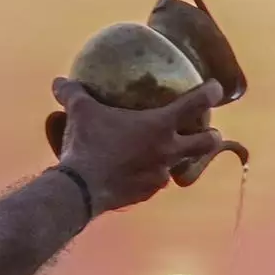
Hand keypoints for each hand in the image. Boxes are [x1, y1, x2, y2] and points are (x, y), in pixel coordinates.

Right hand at [51, 77, 223, 214]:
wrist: (82, 189)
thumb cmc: (88, 144)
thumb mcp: (80, 112)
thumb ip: (73, 93)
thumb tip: (58, 81)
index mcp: (159, 125)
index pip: (196, 104)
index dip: (211, 93)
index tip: (216, 88)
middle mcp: (167, 150)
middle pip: (207, 143)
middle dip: (212, 136)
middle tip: (208, 131)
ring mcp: (160, 174)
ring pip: (181, 166)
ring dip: (179, 159)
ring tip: (168, 154)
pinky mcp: (147, 193)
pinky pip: (157, 182)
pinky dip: (152, 175)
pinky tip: (139, 172)